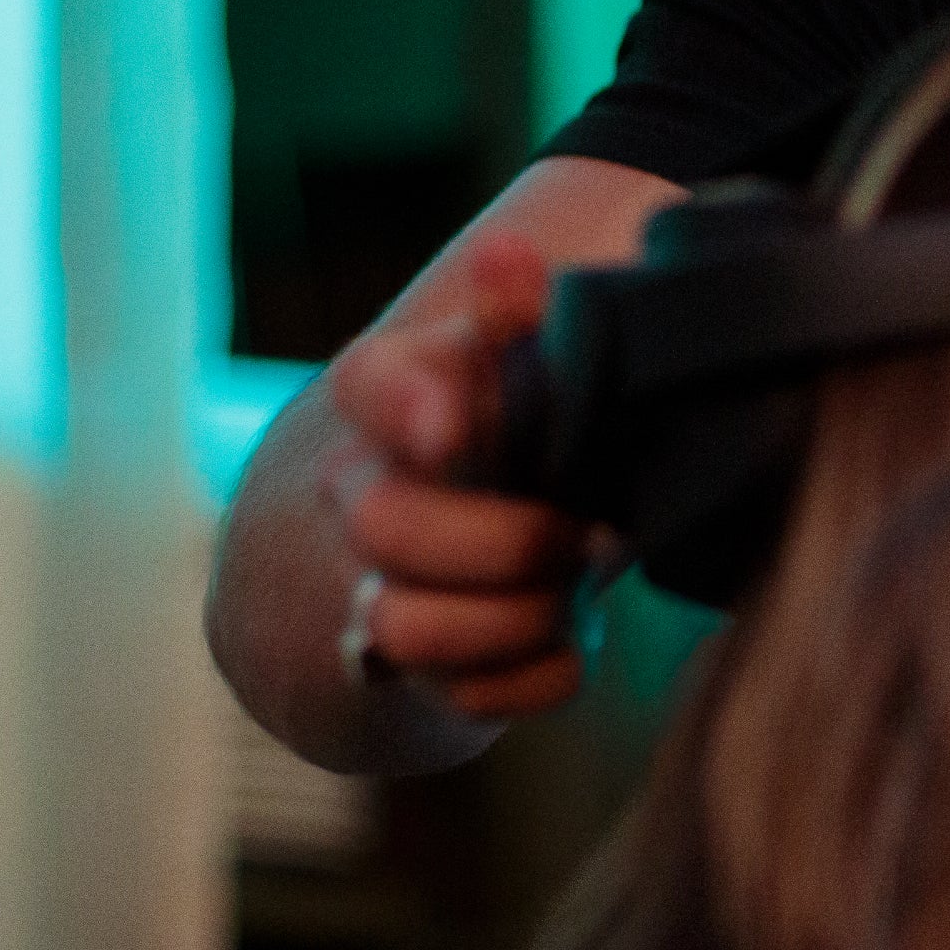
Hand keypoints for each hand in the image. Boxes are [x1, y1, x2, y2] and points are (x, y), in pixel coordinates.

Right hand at [325, 231, 594, 720]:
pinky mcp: (423, 669)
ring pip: (411, 627)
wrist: (484, 525)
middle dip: (505, 540)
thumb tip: (508, 250)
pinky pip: (470, 698)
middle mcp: (361, 492)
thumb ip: (523, 311)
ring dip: (520, 616)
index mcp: (394, 396)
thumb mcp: (526, 361)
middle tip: (588, 531)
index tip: (451, 431)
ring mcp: (379, 586)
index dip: (410, 412)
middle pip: (384, 527)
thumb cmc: (518, 424)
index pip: (374, 387)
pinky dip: (538, 676)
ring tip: (574, 587)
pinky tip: (566, 639)